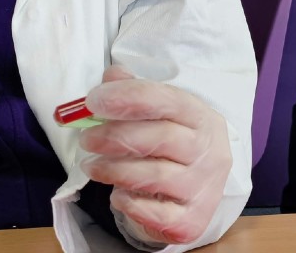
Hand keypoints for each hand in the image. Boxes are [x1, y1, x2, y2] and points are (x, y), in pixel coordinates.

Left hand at [79, 66, 232, 245]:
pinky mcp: (194, 220)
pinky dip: (132, 205)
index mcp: (200, 116)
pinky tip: (117, 196)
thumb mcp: (160, 111)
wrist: (199, 186)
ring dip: (115, 170)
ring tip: (91, 166)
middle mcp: (209, 151)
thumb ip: (134, 91)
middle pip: (161, 138)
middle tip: (86, 140)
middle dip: (115, 136)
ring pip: (156, 176)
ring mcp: (204, 187)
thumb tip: (111, 76)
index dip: (128, 98)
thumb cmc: (174, 141)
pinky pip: (159, 215)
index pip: (167, 100)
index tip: (93, 102)